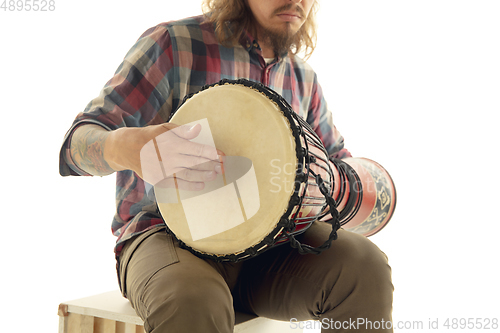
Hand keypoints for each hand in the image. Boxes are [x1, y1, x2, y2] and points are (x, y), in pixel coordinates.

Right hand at [106, 123, 223, 190]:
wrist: (127, 149)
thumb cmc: (151, 137)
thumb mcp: (165, 129)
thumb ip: (183, 131)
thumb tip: (198, 129)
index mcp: (172, 143)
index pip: (196, 149)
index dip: (211, 153)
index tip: (222, 156)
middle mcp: (169, 157)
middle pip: (195, 163)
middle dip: (211, 165)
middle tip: (223, 167)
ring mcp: (164, 170)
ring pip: (188, 174)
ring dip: (203, 175)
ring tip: (215, 175)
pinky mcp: (159, 180)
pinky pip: (177, 184)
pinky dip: (190, 185)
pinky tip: (201, 185)